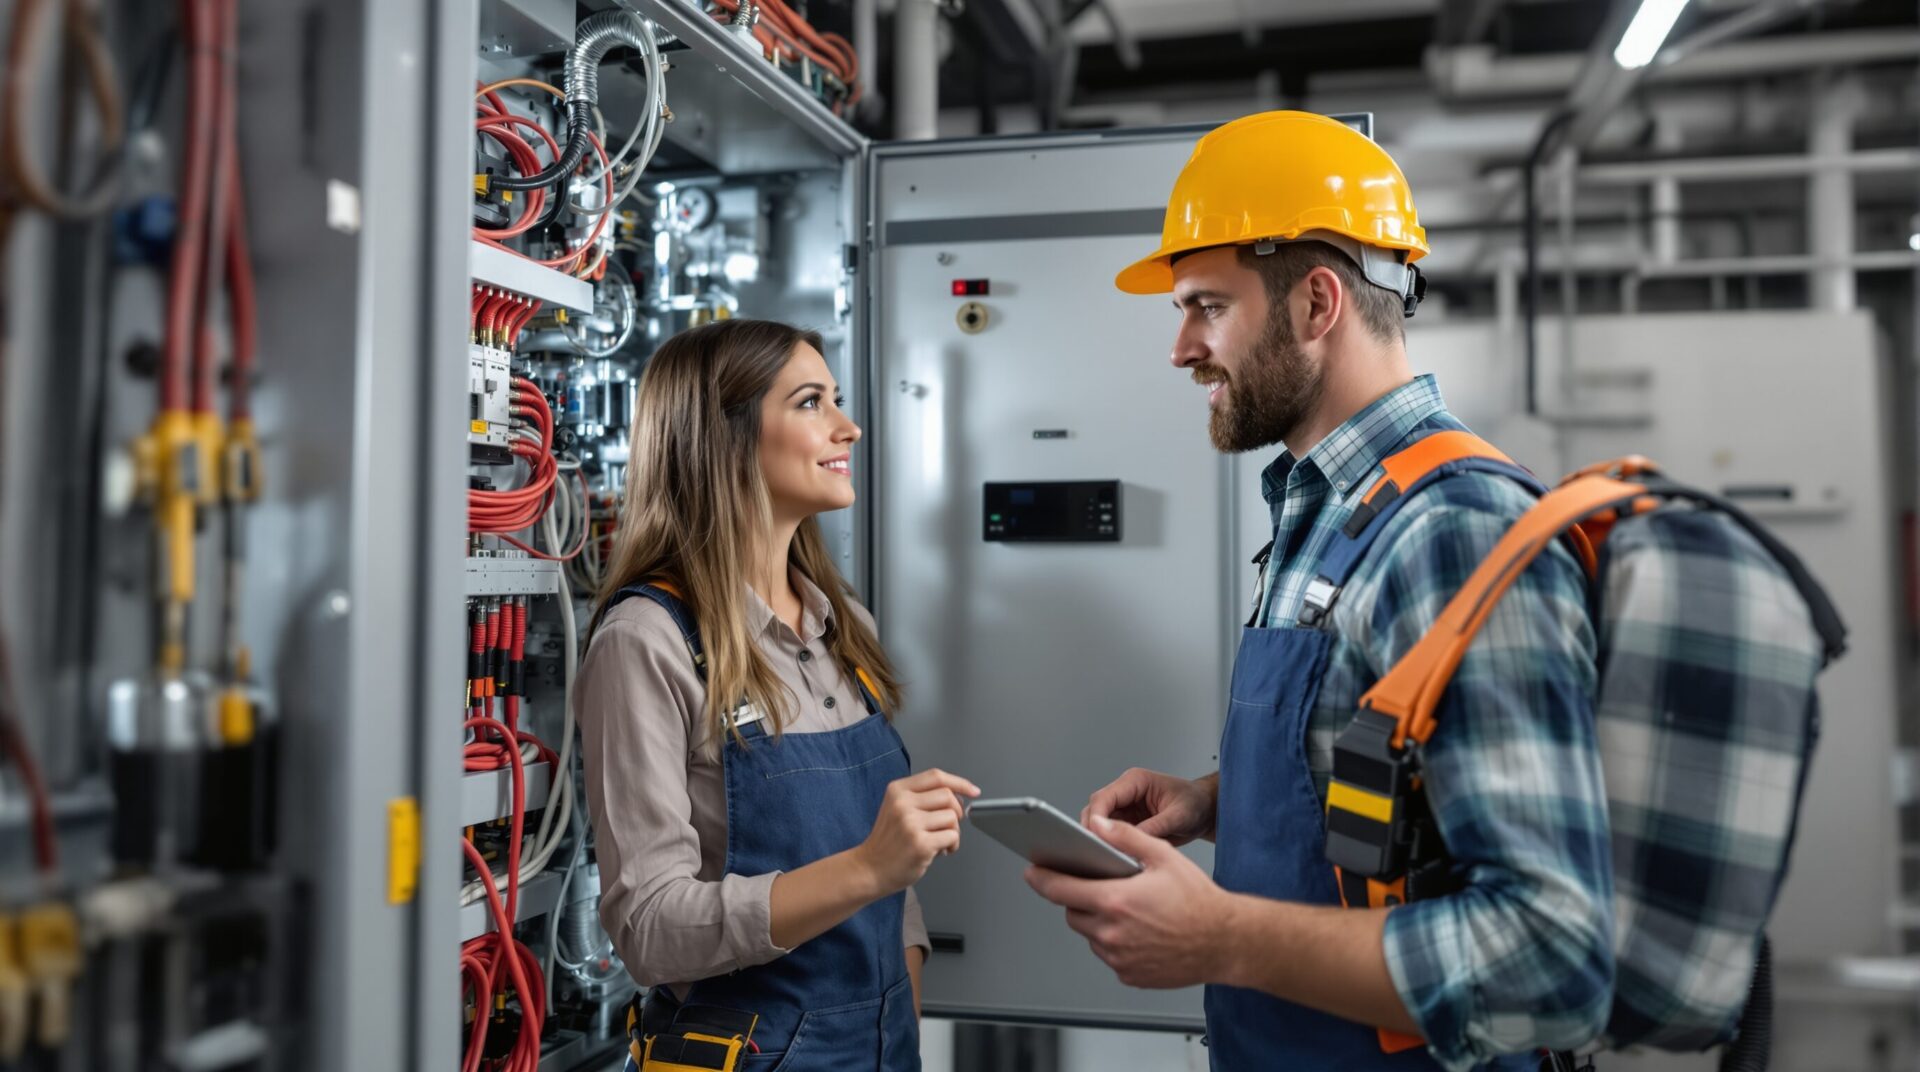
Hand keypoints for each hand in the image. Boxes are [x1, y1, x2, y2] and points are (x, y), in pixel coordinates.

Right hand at [856, 769, 980, 894]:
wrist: (870, 869)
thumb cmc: (888, 841)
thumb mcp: (897, 808)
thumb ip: (923, 798)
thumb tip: (959, 796)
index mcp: (897, 790)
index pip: (936, 776)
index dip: (959, 783)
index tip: (973, 791)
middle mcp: (903, 803)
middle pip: (948, 796)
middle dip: (956, 811)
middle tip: (947, 826)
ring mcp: (911, 823)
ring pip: (952, 817)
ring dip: (953, 831)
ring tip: (940, 841)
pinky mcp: (920, 843)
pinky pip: (952, 836)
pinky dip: (952, 845)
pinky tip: (940, 851)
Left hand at [1025, 817, 1232, 989]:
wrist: (1226, 942)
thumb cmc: (1199, 901)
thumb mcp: (1163, 856)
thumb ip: (1125, 837)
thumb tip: (1097, 825)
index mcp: (1116, 901)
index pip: (1061, 889)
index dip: (1041, 878)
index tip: (1031, 871)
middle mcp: (1112, 934)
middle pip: (1072, 912)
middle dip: (1078, 897)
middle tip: (1099, 886)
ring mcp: (1119, 959)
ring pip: (1090, 935)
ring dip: (1097, 920)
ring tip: (1128, 909)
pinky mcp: (1128, 975)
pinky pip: (1108, 955)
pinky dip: (1115, 942)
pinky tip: (1139, 930)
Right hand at [1083, 769, 1215, 845]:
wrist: (1207, 811)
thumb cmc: (1197, 804)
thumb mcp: (1178, 817)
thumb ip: (1153, 827)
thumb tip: (1129, 840)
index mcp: (1136, 781)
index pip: (1103, 797)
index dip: (1096, 818)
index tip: (1096, 836)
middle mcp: (1126, 792)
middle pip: (1095, 810)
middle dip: (1094, 831)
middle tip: (1099, 852)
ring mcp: (1125, 808)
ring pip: (1099, 824)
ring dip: (1101, 839)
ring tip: (1109, 856)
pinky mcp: (1128, 822)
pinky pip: (1111, 834)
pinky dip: (1111, 845)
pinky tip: (1117, 856)